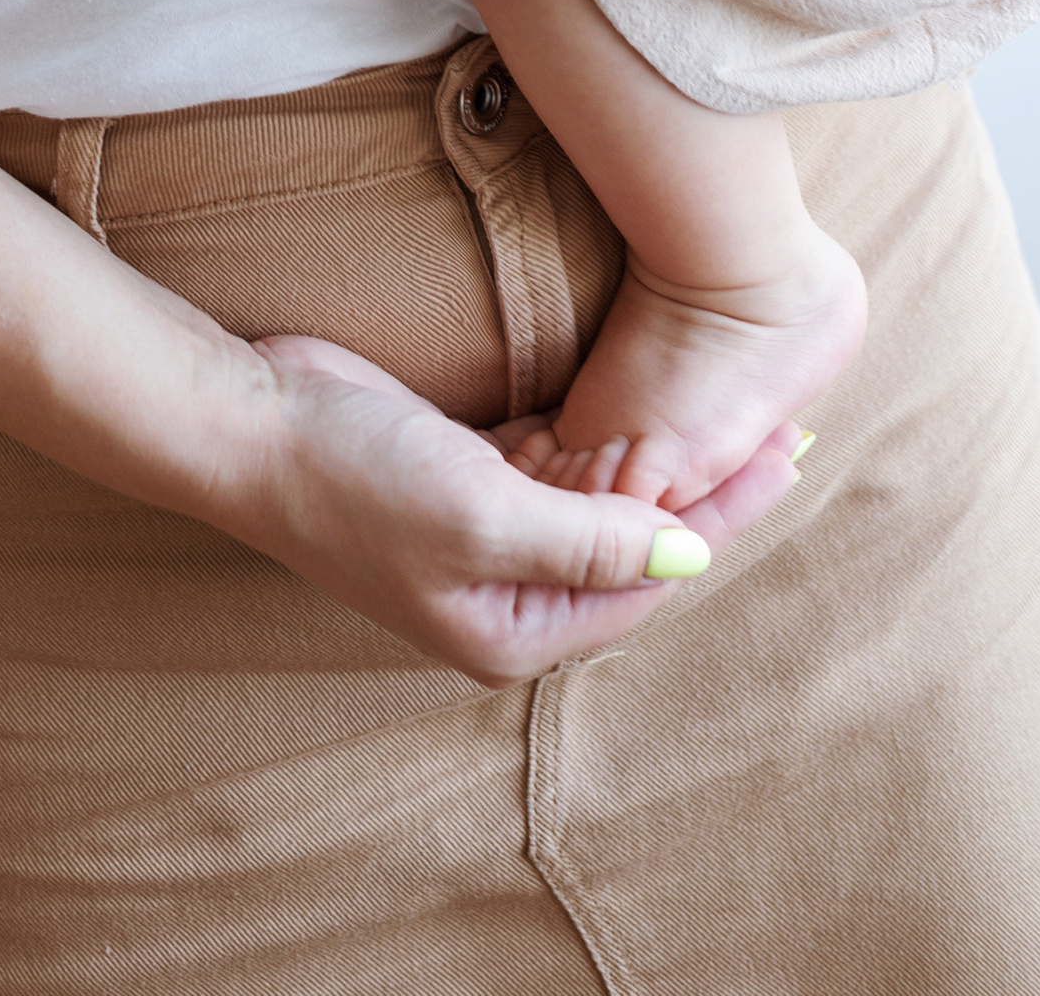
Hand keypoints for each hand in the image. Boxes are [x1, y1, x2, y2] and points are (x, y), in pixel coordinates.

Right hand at [235, 334, 799, 680]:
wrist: (252, 422)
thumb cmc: (355, 477)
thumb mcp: (485, 513)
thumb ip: (592, 538)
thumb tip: (692, 555)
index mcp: (512, 629)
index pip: (647, 578)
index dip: (722, 518)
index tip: (786, 459)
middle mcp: (503, 593)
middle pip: (630, 542)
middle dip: (704, 491)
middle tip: (785, 433)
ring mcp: (479, 536)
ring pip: (595, 504)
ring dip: (656, 464)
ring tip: (733, 418)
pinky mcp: (459, 480)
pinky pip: (550, 469)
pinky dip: (597, 444)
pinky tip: (644, 410)